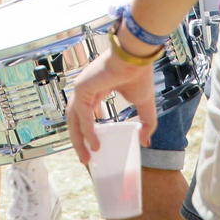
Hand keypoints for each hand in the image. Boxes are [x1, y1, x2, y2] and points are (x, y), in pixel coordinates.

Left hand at [65, 36, 158, 164]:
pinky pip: (82, 114)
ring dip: (78, 139)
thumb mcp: (144, 105)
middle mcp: (86, 89)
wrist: (136, 59)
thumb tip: (146, 142)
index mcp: (97, 89)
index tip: (93, 147)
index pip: (85, 112)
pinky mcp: (81, 87)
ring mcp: (81, 87)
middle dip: (79, 140)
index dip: (86, 130)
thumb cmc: (139, 75)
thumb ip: (145, 123)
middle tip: (86, 159)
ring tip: (87, 157)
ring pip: (73, 118)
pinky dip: (86, 130)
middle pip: (75, 119)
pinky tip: (94, 143)